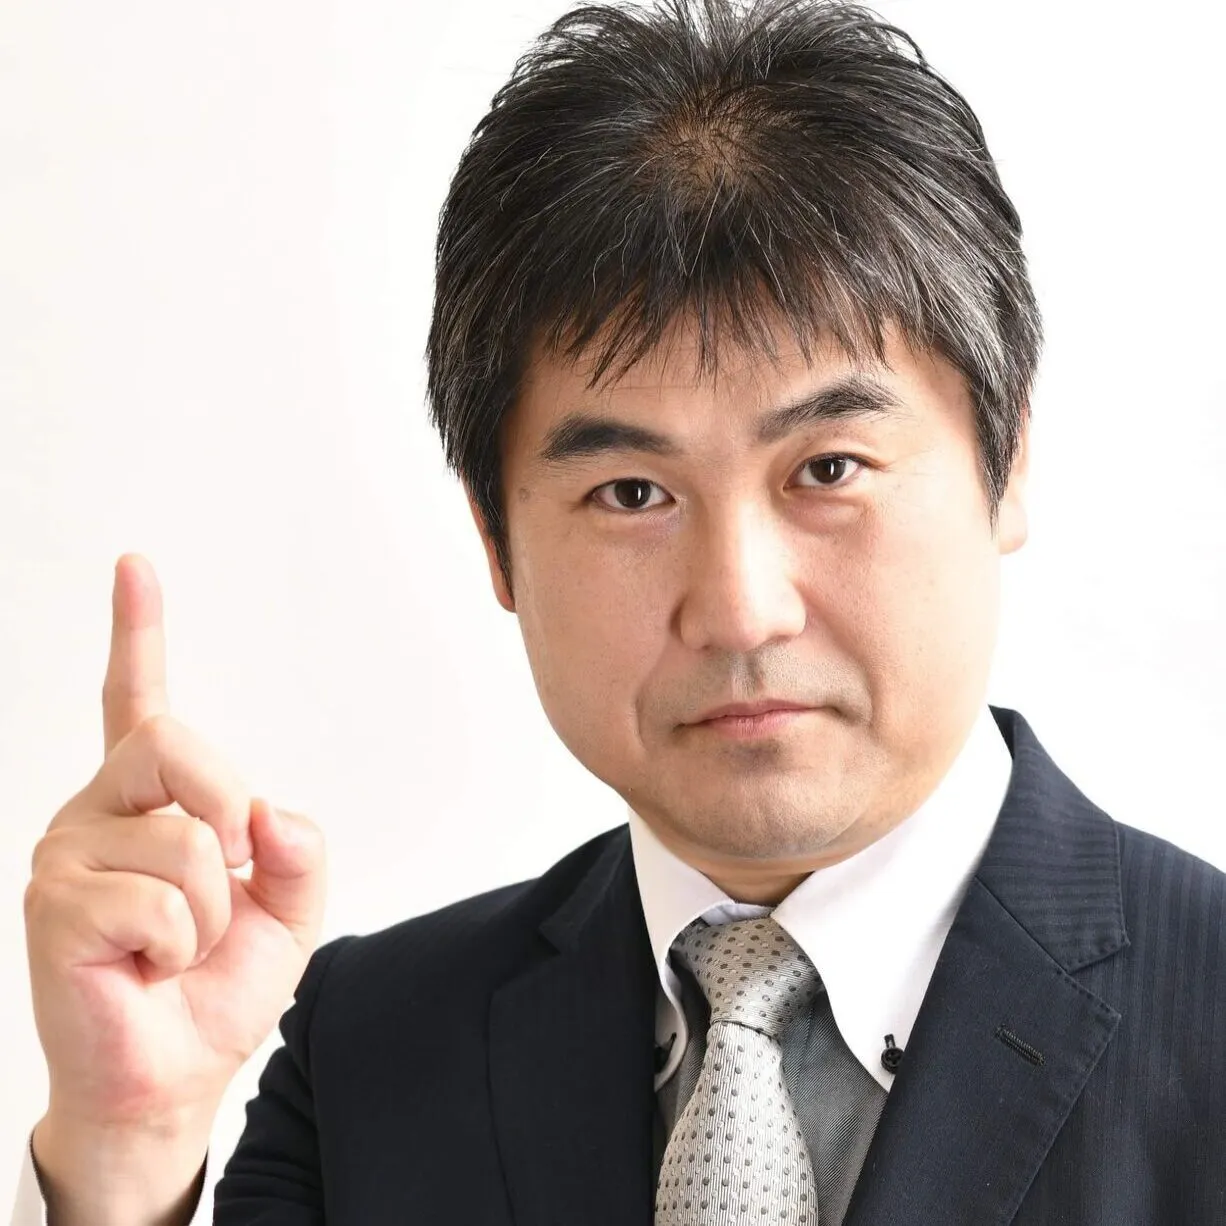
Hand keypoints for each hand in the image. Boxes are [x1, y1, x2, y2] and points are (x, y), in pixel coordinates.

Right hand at [23, 553, 326, 1137]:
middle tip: (228, 875)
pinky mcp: (54, 904)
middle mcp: (98, 811)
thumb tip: (266, 811)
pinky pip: (163, 900)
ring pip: (187, 839)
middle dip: (229, 809)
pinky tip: (147, 967)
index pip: (137, 701)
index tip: (136, 566)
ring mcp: (67, 853)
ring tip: (177, 947)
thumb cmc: (214, 989)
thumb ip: (293, 850)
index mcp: (149, 801)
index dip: (137, 632)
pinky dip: (184, 944)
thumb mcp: (285, 910)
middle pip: (177, 744)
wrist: (172, 1077)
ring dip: (214, 910)